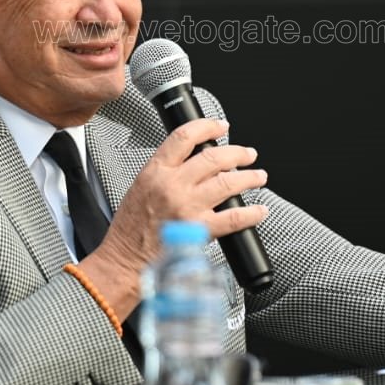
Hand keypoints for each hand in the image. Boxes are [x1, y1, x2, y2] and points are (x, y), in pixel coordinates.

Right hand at [77, 118, 268, 318]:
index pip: (185, 137)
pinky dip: (251, 213)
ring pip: (228, 183)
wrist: (125, 258)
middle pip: (214, 158)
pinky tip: (259, 210)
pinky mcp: (198, 230)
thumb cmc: (131, 228)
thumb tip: (196, 160)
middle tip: (248, 154)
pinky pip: (233, 218)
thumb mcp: (141, 186)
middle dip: (237, 153)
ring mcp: (187, 207)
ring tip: (259, 177)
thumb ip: (166, 171)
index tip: (221, 126)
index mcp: (156, 171)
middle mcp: (173, 186)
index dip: (208, 127)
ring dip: (249, 178)